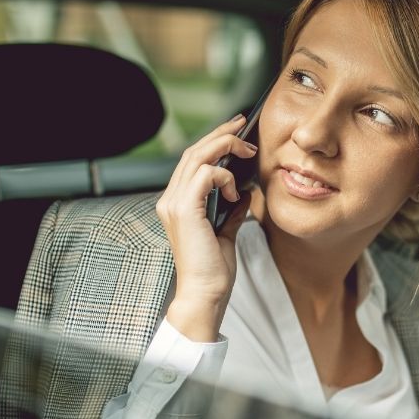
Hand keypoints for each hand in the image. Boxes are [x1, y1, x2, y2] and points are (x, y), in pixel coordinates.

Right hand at [156, 113, 255, 340]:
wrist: (205, 293)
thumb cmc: (213, 270)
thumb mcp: (225, 232)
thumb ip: (231, 209)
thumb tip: (246, 191)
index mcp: (177, 203)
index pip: (192, 161)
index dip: (214, 141)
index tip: (237, 131)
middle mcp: (170, 199)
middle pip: (193, 151)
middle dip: (221, 133)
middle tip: (243, 124)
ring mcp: (174, 203)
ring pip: (197, 156)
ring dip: (226, 148)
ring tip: (248, 152)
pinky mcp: (184, 209)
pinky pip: (205, 174)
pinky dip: (224, 176)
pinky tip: (236, 191)